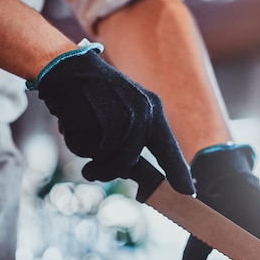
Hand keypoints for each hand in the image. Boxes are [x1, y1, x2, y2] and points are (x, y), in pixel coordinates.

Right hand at [27, 44, 193, 193]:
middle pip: (127, 162)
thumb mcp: (128, 109)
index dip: (178, 173)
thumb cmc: (97, 93)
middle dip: (107, 169)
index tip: (189, 192)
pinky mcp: (96, 120)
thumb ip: (136, 139)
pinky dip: (75, 141)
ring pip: (104, 158)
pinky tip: (73, 121)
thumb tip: (135, 171)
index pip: (169, 150)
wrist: (69, 67)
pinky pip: (84, 149)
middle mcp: (141, 115)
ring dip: (88, 154)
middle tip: (92, 171)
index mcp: (153, 112)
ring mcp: (119, 117)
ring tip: (81, 130)